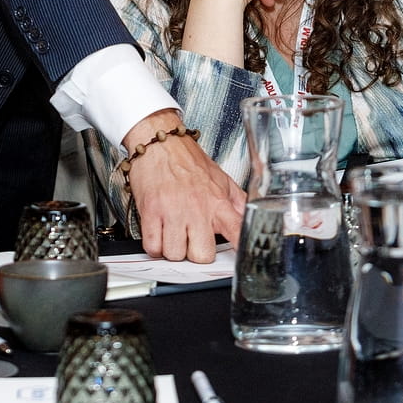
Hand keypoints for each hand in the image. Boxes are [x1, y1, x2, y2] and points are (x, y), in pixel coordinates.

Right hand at [122, 111, 244, 262]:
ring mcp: (173, 212)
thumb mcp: (221, 178)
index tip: (241, 260)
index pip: (237, 232)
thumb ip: (237, 202)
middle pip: (202, 255)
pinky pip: (153, 247)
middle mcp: (197, 209)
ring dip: (173, 248)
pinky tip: (160, 233)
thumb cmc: (188, 160)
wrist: (161, 142)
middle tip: (192, 240)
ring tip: (174, 233)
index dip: (241, 249)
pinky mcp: (151, 213)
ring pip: (175, 254)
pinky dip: (155, 246)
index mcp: (218, 202)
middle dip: (196, 253)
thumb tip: (251, 218)